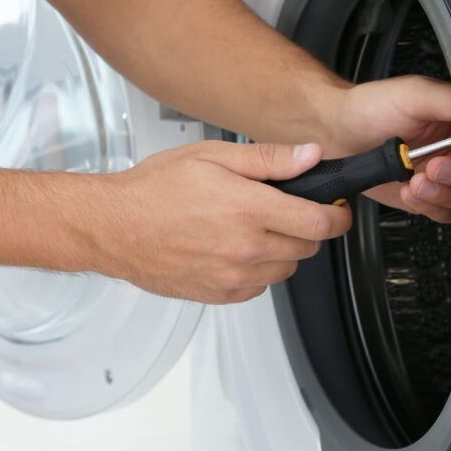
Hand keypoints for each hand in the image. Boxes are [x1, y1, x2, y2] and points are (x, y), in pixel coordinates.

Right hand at [91, 141, 351, 304]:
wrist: (113, 227)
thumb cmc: (153, 190)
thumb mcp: (211, 156)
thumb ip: (268, 159)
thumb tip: (310, 156)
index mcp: (250, 210)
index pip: (321, 223)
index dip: (337, 215)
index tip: (335, 209)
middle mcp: (246, 249)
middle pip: (307, 248)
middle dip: (304, 228)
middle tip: (280, 210)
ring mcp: (233, 277)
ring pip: (285, 270)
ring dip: (281, 251)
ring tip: (251, 229)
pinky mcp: (218, 295)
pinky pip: (259, 288)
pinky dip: (256, 271)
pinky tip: (233, 250)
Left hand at [329, 77, 450, 223]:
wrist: (334, 132)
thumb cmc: (368, 108)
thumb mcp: (414, 94)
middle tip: (431, 168)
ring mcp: (437, 175)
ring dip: (441, 194)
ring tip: (415, 181)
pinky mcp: (421, 196)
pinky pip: (440, 212)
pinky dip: (427, 206)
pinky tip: (407, 191)